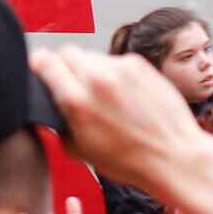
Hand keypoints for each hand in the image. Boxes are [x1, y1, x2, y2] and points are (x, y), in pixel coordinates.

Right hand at [28, 47, 210, 192]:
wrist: (173, 156)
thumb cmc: (130, 160)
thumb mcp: (81, 151)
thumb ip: (59, 124)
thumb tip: (50, 111)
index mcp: (77, 101)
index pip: (44, 60)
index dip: (39, 65)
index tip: (41, 70)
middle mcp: (96, 78)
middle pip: (67, 52)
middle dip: (65, 66)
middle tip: (73, 86)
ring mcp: (120, 68)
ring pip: (92, 56)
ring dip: (90, 70)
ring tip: (104, 96)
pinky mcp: (139, 64)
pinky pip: (115, 61)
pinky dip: (114, 73)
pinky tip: (124, 95)